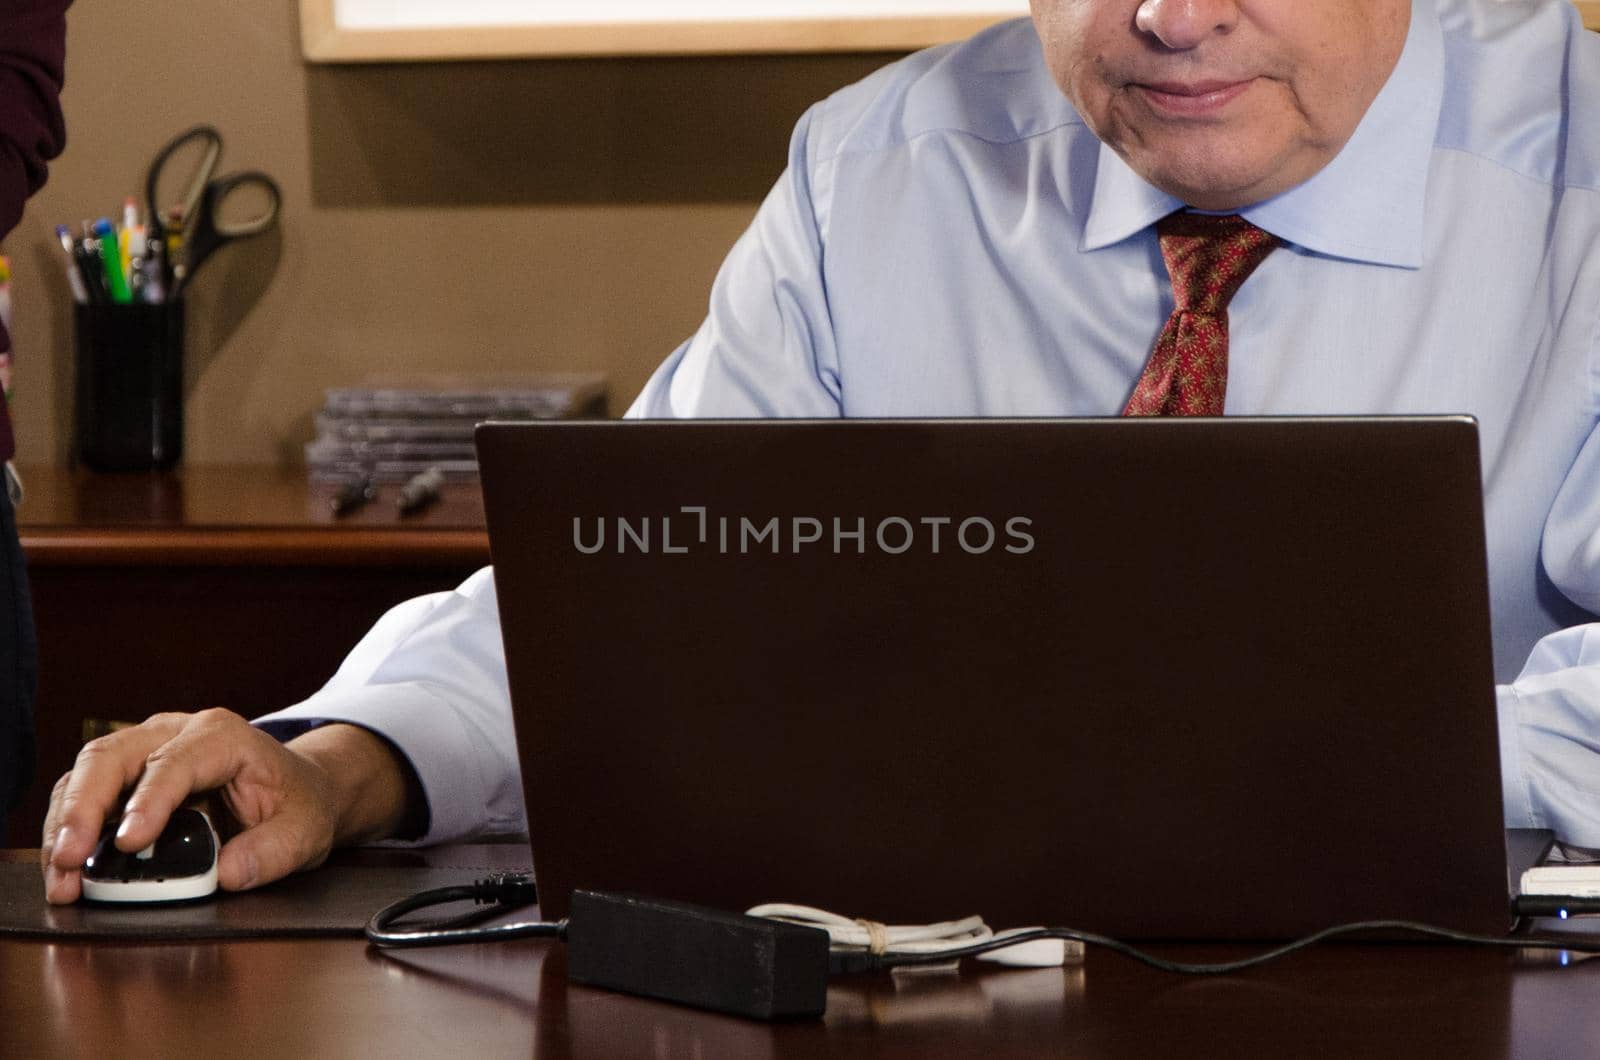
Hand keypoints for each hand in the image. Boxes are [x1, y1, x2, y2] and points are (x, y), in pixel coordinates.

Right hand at [42, 709, 414, 904]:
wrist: (300, 791)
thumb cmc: (299, 804)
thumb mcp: (305, 830)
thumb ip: (273, 851)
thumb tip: (227, 872)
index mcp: (223, 736)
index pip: (174, 762)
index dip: (148, 801)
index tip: (130, 842)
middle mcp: (176, 732)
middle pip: (112, 756)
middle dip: (83, 807)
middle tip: (70, 859)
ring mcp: (146, 748)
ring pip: (87, 772)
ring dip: (66, 823)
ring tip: (61, 875)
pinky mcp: (129, 776)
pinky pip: (86, 794)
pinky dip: (70, 830)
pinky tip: (66, 870)